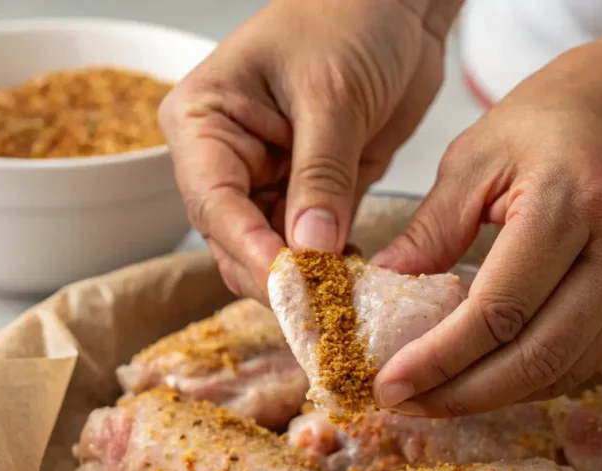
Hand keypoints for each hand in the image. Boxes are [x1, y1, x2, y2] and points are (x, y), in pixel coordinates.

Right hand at [159, 0, 460, 301]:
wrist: (397, 5)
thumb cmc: (348, 18)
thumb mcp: (331, 96)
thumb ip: (320, 175)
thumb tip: (309, 249)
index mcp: (204, 122)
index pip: (213, 200)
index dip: (247, 246)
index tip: (286, 281)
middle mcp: (226, 159)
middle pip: (235, 241)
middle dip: (275, 275)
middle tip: (318, 308)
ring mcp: (269, 181)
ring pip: (272, 253)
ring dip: (306, 279)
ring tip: (342, 302)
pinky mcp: (312, 195)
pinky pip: (313, 247)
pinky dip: (332, 267)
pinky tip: (357, 281)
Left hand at [370, 43, 601, 415]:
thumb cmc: (547, 121)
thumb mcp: (475, 156)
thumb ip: (431, 229)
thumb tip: (381, 292)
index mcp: (572, 199)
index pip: (499, 309)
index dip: (440, 359)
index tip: (389, 384)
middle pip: (540, 355)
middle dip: (465, 394)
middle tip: (407, 405)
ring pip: (568, 368)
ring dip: (497, 395)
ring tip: (438, 397)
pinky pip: (589, 356)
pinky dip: (534, 376)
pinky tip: (488, 377)